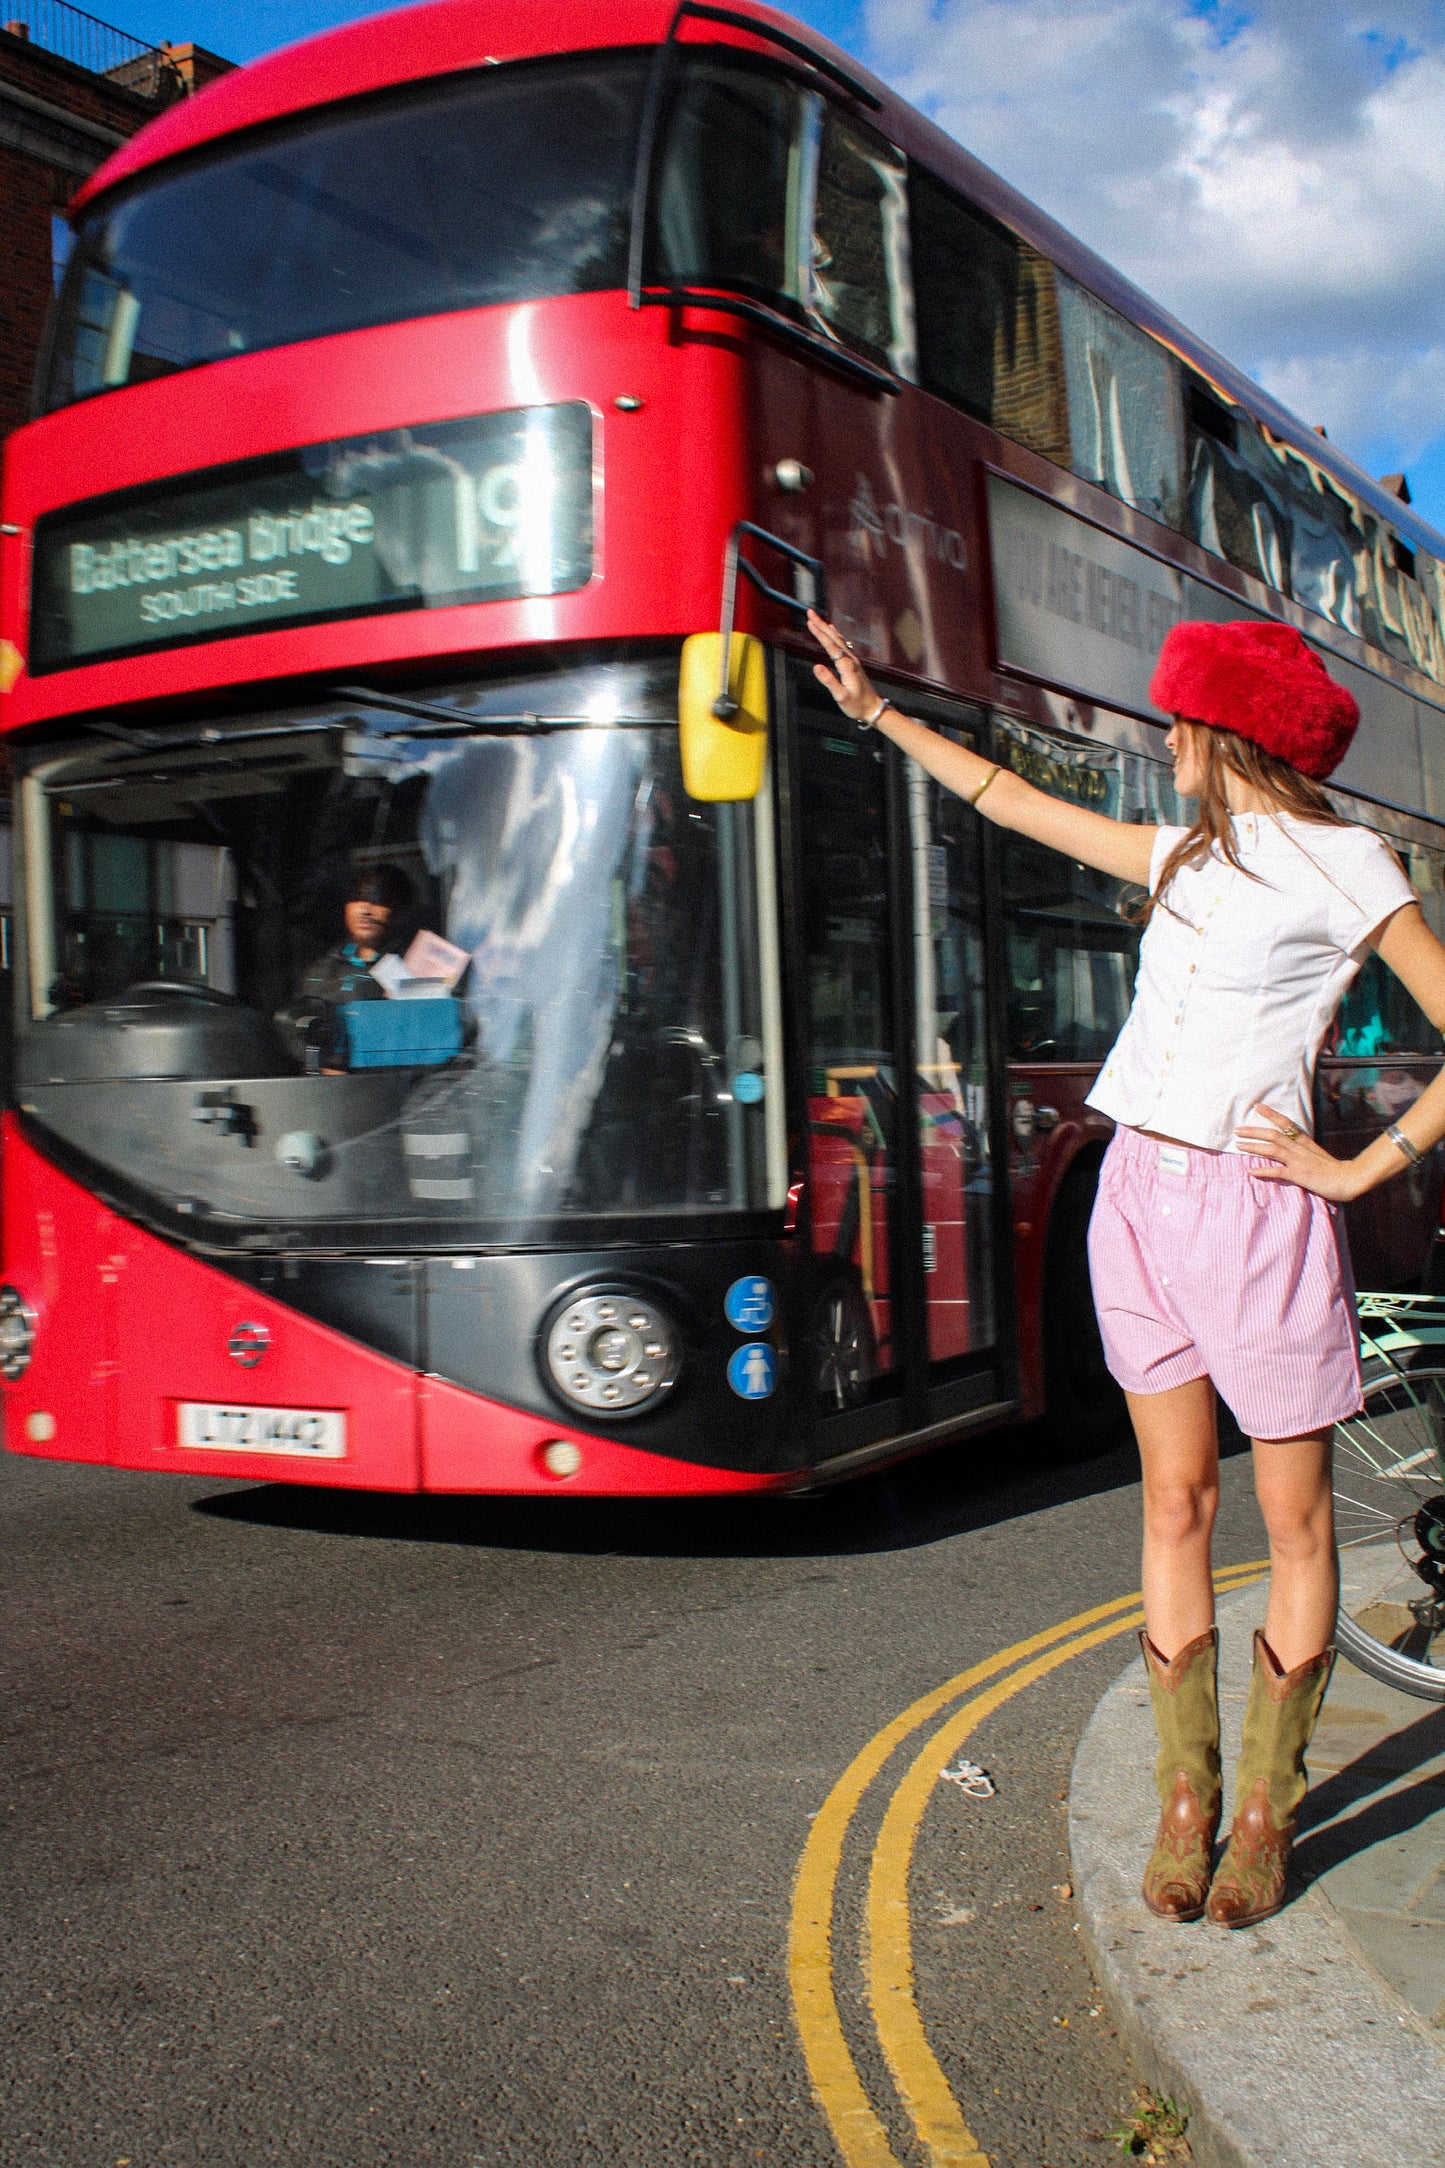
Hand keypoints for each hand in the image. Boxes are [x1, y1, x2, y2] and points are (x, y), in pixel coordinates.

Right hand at [808, 609, 881, 723]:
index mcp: (846, 666)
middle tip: (810, 612)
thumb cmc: (857, 705)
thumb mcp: (841, 696)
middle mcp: (850, 660)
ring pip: (838, 640)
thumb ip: (829, 681)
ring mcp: (852, 660)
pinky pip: (842, 645)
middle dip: (821, 625)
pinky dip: (835, 635)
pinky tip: (833, 631)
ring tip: (817, 619)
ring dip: (826, 628)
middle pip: (833, 638)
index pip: (830, 646)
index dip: (819, 633)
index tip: (810, 622)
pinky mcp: (852, 663)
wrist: (872, 708)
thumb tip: (816, 666)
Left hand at [1234, 1104, 1366, 1201]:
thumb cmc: (1333, 1169)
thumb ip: (1302, 1149)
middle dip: (1254, 1131)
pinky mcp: (1299, 1174)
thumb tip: (1288, 1147)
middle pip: (1274, 1135)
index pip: (1286, 1123)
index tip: (1257, 1106)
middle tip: (1237, 1130)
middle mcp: (1300, 1148)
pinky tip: (1250, 1171)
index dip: (1271, 1114)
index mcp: (1305, 1142)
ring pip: (1273, 1150)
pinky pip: (1278, 1171)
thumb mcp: (1316, 1154)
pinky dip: (1263, 1170)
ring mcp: (1299, 1161)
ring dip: (1254, 1147)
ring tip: (1239, 1145)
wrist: (1349, 1179)